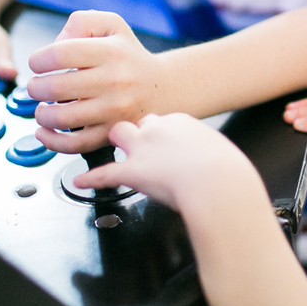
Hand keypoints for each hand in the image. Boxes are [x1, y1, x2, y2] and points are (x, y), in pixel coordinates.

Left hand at [25, 10, 165, 153]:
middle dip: (35, 87)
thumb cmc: (127, 55)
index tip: (38, 64)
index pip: (60, 54)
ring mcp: (114, 111)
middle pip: (56, 87)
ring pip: (61, 118)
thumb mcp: (111, 24)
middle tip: (37, 86)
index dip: (38, 60)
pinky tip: (44, 131)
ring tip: (43, 108)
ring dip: (41, 114)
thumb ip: (80, 23)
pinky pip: (75, 145)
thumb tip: (54, 45)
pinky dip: (52, 141)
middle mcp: (115, 81)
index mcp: (111, 51)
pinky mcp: (112, 133)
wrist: (162, 88)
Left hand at [73, 114, 260, 214]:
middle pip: (137, 122)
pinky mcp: (132, 171)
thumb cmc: (227, 173)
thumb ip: (206, 154)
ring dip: (114, 143)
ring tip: (108, 149)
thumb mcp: (219, 153)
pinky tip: (80, 181)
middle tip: (137, 144)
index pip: (162, 121)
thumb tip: (208, 164)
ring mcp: (143, 148)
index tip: (163, 143)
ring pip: (117, 135)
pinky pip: (104, 173)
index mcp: (181, 121)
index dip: (160, 133)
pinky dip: (90, 178)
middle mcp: (158, 129)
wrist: (220, 184)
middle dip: (135, 131)